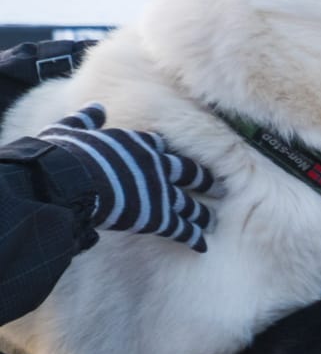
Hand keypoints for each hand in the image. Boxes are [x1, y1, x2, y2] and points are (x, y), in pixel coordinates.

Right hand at [34, 104, 218, 250]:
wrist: (70, 180)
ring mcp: (160, 191)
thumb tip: (95, 107)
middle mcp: (156, 165)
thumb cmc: (65, 154)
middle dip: (205, 181)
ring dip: (202, 214)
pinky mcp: (157, 216)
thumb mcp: (72, 129)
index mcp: (136, 142)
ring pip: (189, 203)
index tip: (176, 158)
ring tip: (213, 221)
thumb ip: (87, 119)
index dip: (167, 153)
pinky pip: (181, 229)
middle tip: (221, 188)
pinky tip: (202, 246)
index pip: (160, 145)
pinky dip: (192, 237)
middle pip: (189, 172)